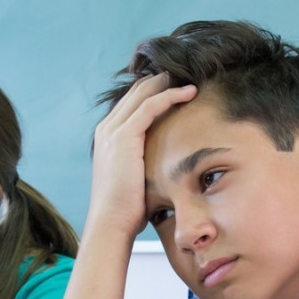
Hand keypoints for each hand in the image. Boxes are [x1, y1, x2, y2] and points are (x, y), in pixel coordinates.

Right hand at [86, 73, 197, 243]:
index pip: (131, 103)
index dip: (153, 92)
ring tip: (191, 80)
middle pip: (136, 92)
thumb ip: (143, 165)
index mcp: (107, 137)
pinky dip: (170, 96)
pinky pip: (150, 106)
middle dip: (161, 81)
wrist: (111, 222)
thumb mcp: (134, 180)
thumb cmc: (125, 210)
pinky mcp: (124, 136)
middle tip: (186, 75)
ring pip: (143, 94)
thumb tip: (164, 166)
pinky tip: (189, 93)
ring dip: (168, 84)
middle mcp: (107, 129)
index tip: (176, 87)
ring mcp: (113, 131)